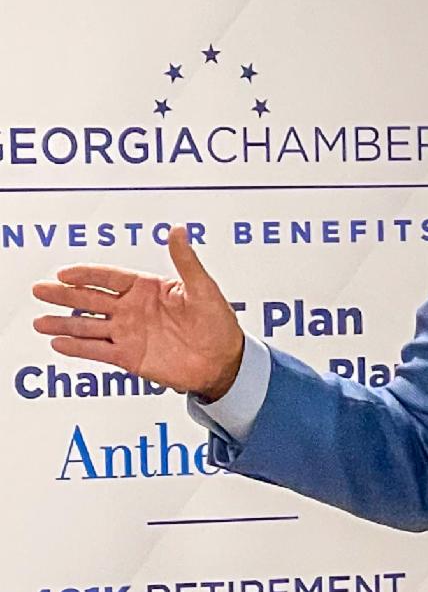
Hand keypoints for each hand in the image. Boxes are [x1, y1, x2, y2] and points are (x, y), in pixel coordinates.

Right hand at [31, 225, 244, 399]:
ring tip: (39, 321)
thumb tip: (179, 230)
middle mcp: (132, 309)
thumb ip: (186, 262)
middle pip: (91, 300)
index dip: (86, 275)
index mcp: (146, 288)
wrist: (224, 361)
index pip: (109, 277)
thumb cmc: (218, 322)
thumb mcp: (204, 289)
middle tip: (39, 290)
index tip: (64, 273)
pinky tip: (59, 343)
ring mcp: (129, 333)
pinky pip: (99, 351)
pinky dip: (79, 348)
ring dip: (64, 324)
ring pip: (89, 326)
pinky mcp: (130, 358)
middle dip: (64, 296)